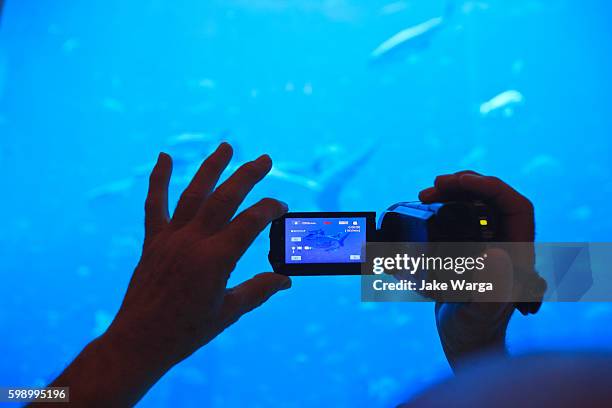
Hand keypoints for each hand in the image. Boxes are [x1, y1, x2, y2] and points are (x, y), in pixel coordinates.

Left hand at [49, 143, 290, 405]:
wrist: (140, 340)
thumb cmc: (187, 331)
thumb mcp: (230, 312)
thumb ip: (259, 290)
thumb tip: (286, 280)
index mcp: (216, 260)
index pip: (250, 222)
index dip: (270, 210)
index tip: (281, 207)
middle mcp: (193, 242)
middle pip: (224, 199)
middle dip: (247, 176)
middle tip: (265, 159)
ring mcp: (170, 238)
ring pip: (193, 194)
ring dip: (211, 168)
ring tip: (226, 147)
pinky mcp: (153, 242)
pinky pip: (154, 205)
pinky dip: (158, 180)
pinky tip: (163, 157)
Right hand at [419, 171, 535, 370]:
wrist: (463, 337)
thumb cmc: (474, 329)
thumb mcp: (480, 311)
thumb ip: (491, 288)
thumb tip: (497, 253)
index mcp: (518, 252)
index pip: (516, 206)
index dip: (492, 188)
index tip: (461, 182)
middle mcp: (506, 242)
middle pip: (494, 199)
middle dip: (466, 185)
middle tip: (434, 186)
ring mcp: (487, 242)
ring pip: (477, 203)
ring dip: (452, 192)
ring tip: (426, 193)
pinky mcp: (469, 245)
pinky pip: (461, 213)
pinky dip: (443, 204)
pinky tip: (426, 204)